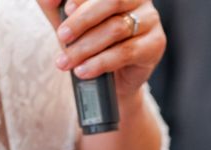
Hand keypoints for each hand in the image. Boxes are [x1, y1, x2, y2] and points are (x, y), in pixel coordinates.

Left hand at [38, 0, 165, 97]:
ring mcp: (151, 20)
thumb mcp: (69, 23)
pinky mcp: (155, 45)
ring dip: (86, 47)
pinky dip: (100, 63)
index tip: (62, 8)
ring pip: (116, 29)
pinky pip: (126, 52)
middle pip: (110, 1)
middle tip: (61, 37)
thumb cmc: (91, 45)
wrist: (113, 81)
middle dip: (81, 21)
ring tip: (66, 62)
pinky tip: (83, 71)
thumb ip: (55, 6)